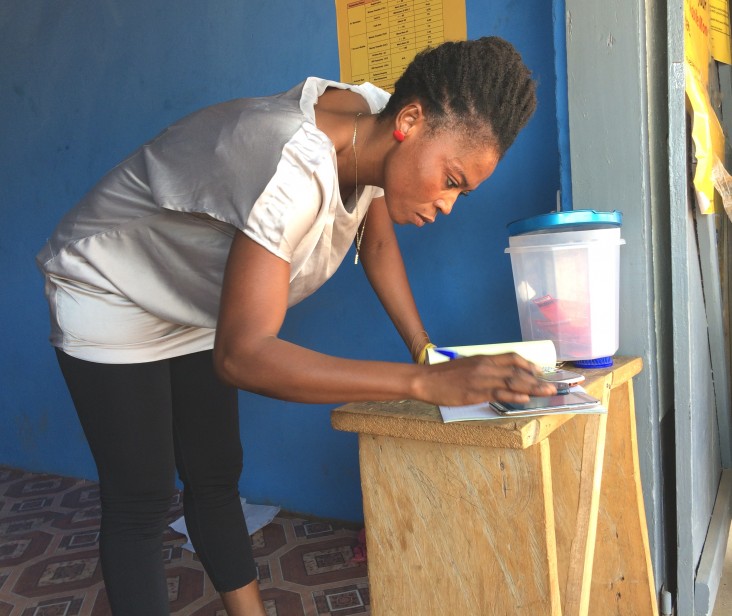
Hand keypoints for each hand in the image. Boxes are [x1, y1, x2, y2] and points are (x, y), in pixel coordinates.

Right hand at [416, 352, 557, 406]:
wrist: (425, 380)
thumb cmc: (444, 375)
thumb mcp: (466, 366)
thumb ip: (483, 369)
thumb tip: (498, 376)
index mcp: (483, 358)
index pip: (512, 358)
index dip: (529, 365)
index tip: (539, 372)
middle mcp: (485, 366)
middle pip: (517, 371)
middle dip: (537, 379)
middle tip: (552, 386)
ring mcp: (481, 380)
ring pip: (512, 382)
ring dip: (532, 388)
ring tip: (547, 393)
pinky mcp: (476, 393)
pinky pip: (499, 394)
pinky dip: (514, 396)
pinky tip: (525, 399)